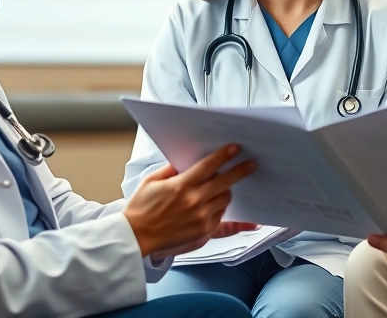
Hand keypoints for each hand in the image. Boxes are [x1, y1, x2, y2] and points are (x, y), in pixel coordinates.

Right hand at [123, 144, 255, 257]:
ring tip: (219, 189)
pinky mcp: (203, 233)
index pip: (209, 166)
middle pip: (225, 183)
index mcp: (181, 186)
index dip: (224, 156)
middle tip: (250, 165)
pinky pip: (222, 218)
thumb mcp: (151, 181)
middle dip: (240, 171)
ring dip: (225, 192)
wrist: (135, 237)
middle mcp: (194, 202)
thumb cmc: (141, 208)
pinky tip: (223, 206)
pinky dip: (221, 210)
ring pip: (225, 200)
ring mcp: (201, 219)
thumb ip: (171, 169)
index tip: (235, 149)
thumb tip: (187, 160)